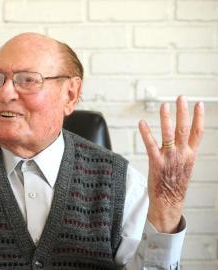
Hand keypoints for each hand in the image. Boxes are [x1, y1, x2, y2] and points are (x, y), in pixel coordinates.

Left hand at [139, 96, 203, 232]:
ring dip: (166, 118)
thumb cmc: (174, 184)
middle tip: (181, 98)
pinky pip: (150, 144)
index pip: (198, 133)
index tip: (199, 104)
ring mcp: (169, 158)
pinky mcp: (156, 162)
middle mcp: (181, 154)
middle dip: (183, 112)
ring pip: (168, 134)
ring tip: (164, 105)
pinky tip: (142, 122)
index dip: (199, 117)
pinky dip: (146, 132)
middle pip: (184, 129)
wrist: (168, 202)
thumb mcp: (185, 166)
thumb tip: (182, 141)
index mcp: (190, 155)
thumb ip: (184, 152)